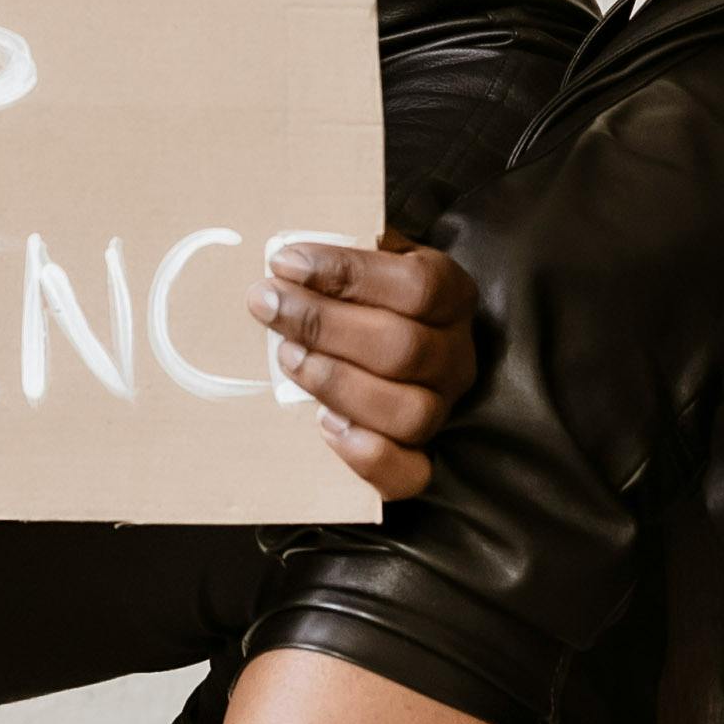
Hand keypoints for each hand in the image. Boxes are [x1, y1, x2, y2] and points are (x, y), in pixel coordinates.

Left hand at [254, 235, 477, 499]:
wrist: (389, 341)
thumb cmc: (369, 298)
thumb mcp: (369, 261)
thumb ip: (346, 250)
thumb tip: (290, 255)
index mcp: (452, 295)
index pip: (415, 285)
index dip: (348, 274)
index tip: (285, 264)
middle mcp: (456, 355)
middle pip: (403, 347)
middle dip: (323, 325)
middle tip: (268, 305)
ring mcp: (442, 409)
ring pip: (407, 412)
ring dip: (337, 384)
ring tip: (288, 358)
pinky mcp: (422, 456)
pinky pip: (409, 474)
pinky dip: (366, 455)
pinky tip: (323, 424)